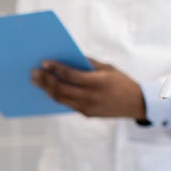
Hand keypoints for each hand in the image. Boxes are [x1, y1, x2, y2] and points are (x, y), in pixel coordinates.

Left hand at [31, 59, 146, 119]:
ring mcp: (87, 108)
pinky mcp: (86, 114)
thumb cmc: (122, 81)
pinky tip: (48, 89)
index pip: (71, 75)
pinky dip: (56, 96)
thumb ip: (89, 63)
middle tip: (33, 73)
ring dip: (46, 89)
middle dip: (45, 80)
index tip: (44, 63)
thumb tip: (68, 57)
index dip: (56, 69)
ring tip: (37, 81)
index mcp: (98, 82)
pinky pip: (67, 104)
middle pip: (61, 89)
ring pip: (61, 99)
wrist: (137, 104)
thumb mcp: (108, 68)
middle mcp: (91, 97)